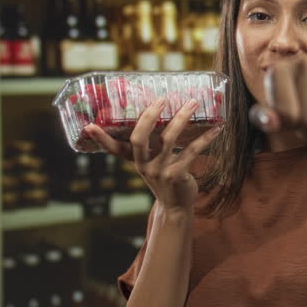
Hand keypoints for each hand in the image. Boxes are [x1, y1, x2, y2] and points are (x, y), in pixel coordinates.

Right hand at [85, 98, 221, 212]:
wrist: (176, 207)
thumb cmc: (164, 178)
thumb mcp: (151, 164)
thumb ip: (148, 146)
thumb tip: (154, 116)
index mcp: (135, 160)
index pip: (113, 148)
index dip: (101, 138)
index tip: (89, 125)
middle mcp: (143, 165)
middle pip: (139, 138)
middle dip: (149, 116)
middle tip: (162, 99)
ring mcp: (160, 171)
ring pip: (169, 139)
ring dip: (182, 118)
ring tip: (193, 103)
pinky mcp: (177, 175)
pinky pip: (192, 151)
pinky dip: (206, 138)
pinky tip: (217, 128)